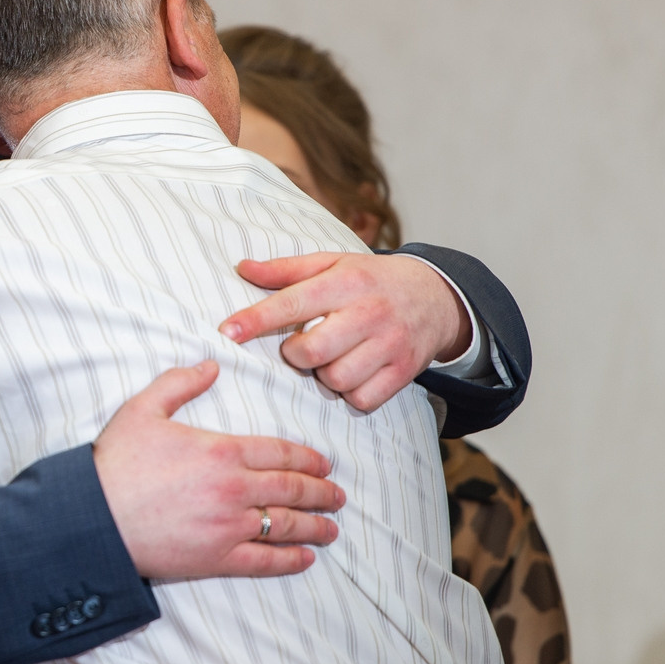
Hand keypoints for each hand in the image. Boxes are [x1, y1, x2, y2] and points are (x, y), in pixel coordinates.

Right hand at [93, 363, 343, 580]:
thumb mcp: (142, 409)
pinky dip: (289, 561)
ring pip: (286, 525)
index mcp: (222, 450)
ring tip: (331, 528)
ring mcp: (229, 527)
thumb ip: (179, 383)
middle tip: (338, 496)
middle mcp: (234, 489)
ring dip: (315, 526)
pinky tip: (305, 559)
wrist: (92, 518)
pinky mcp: (216, 558)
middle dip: (321, 492)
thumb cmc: (114, 463)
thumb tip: (210, 365)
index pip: (281, 452)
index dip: (308, 459)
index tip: (324, 465)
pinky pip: (264, 561)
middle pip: (292, 488)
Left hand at [219, 252, 470, 411]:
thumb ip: (286, 270)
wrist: (436, 296)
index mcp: (347, 281)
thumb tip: (242, 268)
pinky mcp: (405, 372)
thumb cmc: (370, 281)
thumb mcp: (332, 264)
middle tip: (302, 344)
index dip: (257, 320)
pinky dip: (349, 394)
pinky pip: (361, 400)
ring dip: (323, 375)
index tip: (228, 332)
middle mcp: (370, 312)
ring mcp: (391, 344)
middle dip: (295, 354)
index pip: (293, 302)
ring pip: (335, 380)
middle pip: (312, 351)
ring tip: (332, 357)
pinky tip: (352, 373)